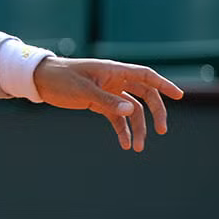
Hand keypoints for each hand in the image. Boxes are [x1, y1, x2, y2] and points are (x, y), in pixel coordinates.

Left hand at [33, 57, 183, 152]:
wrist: (40, 80)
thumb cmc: (61, 79)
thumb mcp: (84, 90)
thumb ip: (108, 101)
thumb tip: (132, 111)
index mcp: (114, 71)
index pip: (146, 75)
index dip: (164, 84)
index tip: (179, 96)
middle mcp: (115, 80)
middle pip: (144, 95)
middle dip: (155, 113)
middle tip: (162, 130)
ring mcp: (108, 92)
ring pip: (132, 110)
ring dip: (137, 128)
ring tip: (138, 147)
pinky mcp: (99, 103)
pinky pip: (117, 117)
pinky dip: (122, 130)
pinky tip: (124, 144)